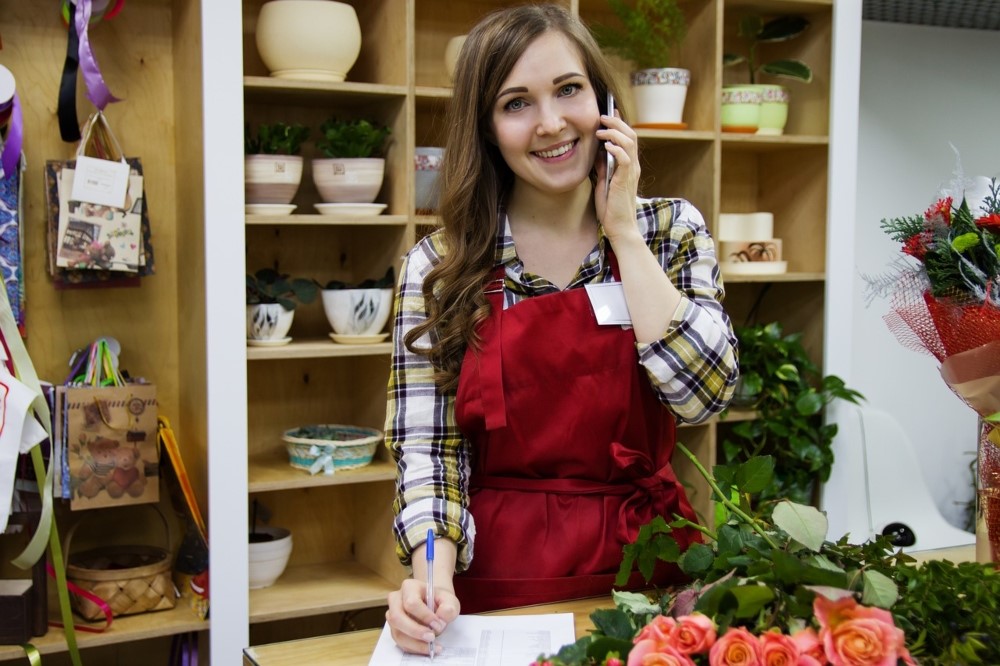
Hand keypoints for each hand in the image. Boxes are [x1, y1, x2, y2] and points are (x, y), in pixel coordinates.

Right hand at [386, 577, 460, 654]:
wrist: (435, 605)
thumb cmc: (440, 601)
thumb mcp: (450, 600)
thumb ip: (449, 608)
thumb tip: (441, 619)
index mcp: (409, 587)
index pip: (411, 602)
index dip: (424, 616)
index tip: (438, 624)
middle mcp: (396, 599)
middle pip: (397, 617)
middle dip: (415, 631)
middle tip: (432, 638)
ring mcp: (392, 615)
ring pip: (397, 632)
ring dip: (415, 643)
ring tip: (431, 647)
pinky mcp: (394, 629)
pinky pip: (399, 642)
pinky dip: (413, 648)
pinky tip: (426, 648)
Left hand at [594, 112, 640, 242]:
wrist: (618, 227)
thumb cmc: (611, 209)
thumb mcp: (603, 183)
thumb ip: (602, 167)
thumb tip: (598, 152)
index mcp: (628, 166)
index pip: (628, 139)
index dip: (620, 123)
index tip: (609, 112)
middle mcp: (633, 166)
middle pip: (631, 135)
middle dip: (616, 122)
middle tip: (602, 116)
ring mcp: (631, 172)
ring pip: (630, 142)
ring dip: (615, 132)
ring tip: (601, 129)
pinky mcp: (626, 180)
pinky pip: (625, 158)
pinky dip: (616, 148)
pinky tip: (606, 145)